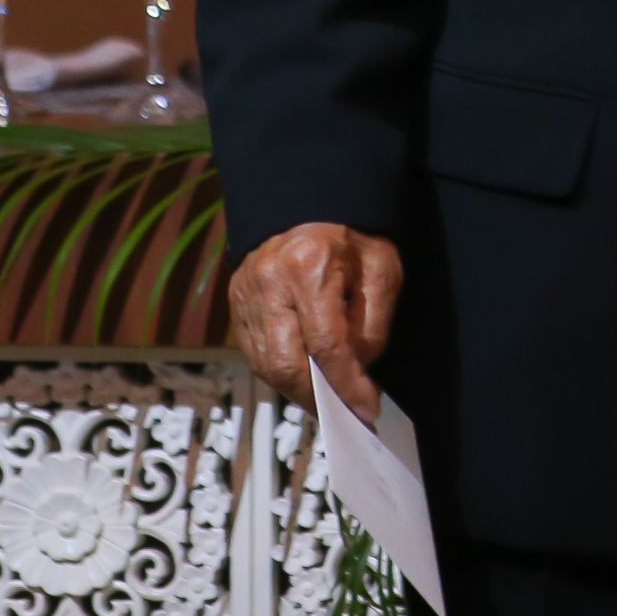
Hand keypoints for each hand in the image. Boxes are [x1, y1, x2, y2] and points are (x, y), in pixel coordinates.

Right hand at [227, 222, 402, 419]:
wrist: (309, 203)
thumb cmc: (351, 235)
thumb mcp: (380, 269)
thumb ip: (373, 323)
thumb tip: (359, 371)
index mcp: (309, 266)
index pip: (326, 344)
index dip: (347, 383)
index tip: (367, 408)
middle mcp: (268, 283)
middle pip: (286, 363)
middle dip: (317, 397)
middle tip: (344, 413)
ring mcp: (245, 294)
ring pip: (267, 365)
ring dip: (298, 391)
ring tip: (327, 400)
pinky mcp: (235, 303)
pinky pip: (256, 354)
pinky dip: (281, 373)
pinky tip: (304, 379)